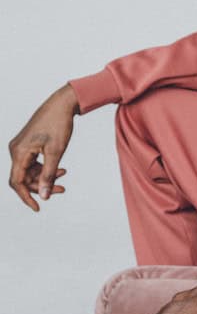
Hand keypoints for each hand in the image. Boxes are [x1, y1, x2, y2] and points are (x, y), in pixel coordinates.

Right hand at [8, 83, 79, 210]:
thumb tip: (44, 196)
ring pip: (29, 171)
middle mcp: (16, 150)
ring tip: (63, 176)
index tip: (38, 208)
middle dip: (41, 186)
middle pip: (23, 178)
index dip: (26, 197)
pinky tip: (60, 169)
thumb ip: (49, 175)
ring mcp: (20, 147)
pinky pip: (32, 163)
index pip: (17, 182)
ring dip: (45, 177)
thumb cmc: (58, 125)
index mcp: (19, 152)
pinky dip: (45, 168)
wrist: (62, 104)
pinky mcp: (27, 145)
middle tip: (61, 189)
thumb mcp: (56, 152)